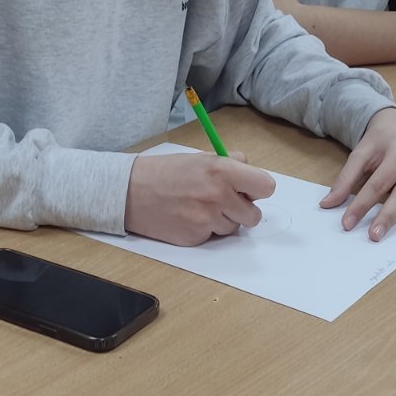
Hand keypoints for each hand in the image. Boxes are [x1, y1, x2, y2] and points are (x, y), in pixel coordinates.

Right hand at [125, 151, 274, 244]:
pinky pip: (214, 237)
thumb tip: (250, 169)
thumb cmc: (164, 173)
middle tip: (223, 202)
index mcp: (221, 170)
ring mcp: (207, 219)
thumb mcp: (199, 158)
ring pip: (234, 228)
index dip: (258, 189)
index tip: (249, 190)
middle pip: (253, 215)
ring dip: (222, 220)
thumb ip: (229, 163)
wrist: (130, 192)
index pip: (266, 186)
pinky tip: (188, 217)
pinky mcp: (196, 237)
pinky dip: (205, 230)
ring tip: (199, 207)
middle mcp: (217, 195)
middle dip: (242, 210)